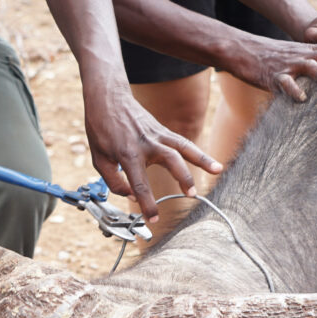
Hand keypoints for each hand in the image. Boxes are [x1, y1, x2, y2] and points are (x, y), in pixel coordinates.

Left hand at [83, 77, 221, 220]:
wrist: (108, 98)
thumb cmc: (101, 129)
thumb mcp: (99, 159)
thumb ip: (114, 182)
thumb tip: (132, 196)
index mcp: (128, 154)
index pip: (140, 184)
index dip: (147, 204)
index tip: (153, 219)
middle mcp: (147, 143)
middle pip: (170, 161)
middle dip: (182, 179)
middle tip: (190, 195)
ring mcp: (157, 135)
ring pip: (184, 147)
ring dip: (202, 160)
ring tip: (217, 171)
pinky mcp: (163, 130)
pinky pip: (183, 142)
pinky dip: (197, 153)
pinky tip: (211, 162)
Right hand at [230, 35, 316, 100]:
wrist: (242, 50)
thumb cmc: (269, 57)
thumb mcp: (293, 54)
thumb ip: (311, 61)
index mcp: (306, 49)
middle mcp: (299, 55)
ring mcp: (286, 65)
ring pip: (311, 67)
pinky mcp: (271, 75)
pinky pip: (284, 82)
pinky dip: (294, 90)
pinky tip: (302, 99)